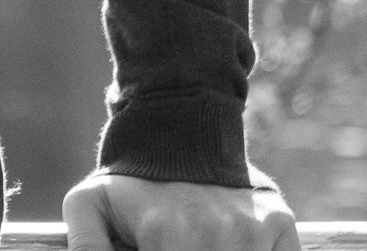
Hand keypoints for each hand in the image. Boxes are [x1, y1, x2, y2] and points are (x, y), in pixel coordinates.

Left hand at [64, 173, 300, 250]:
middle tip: (178, 238)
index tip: (155, 245)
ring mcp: (252, 232)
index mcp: (168, 238)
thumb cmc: (130, 179)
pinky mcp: (281, 224)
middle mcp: (216, 238)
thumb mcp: (89, 205)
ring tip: (200, 237)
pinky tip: (233, 242)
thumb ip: (86, 244)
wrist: (179, 128)